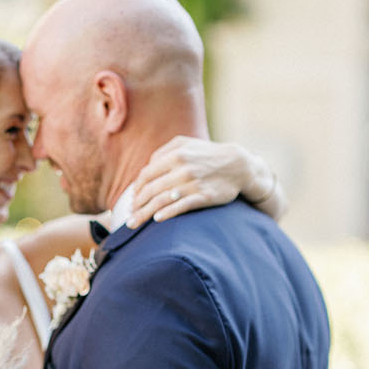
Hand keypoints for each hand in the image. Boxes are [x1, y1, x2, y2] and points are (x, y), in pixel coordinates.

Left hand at [128, 137, 282, 227]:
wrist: (238, 165)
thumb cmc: (208, 155)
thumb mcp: (186, 144)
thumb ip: (164, 152)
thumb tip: (145, 168)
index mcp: (176, 154)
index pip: (146, 175)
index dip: (136, 189)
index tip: (132, 201)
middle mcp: (182, 168)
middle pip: (150, 190)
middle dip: (136, 205)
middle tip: (129, 217)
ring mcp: (193, 183)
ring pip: (161, 200)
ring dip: (144, 214)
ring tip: (134, 223)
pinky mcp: (203, 196)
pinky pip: (181, 206)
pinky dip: (166, 213)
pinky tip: (157, 220)